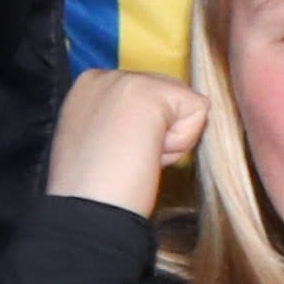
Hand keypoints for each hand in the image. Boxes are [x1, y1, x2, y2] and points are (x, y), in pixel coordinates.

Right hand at [46, 66, 207, 211]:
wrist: (85, 207)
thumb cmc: (89, 189)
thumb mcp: (94, 141)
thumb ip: (117, 121)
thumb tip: (152, 123)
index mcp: (87, 87)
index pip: (143, 97)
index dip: (140, 132)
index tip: (115, 155)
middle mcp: (105, 76)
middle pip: (167, 96)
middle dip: (156, 132)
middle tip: (126, 161)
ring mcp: (129, 79)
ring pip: (182, 106)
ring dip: (168, 140)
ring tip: (134, 159)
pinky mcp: (154, 91)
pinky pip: (198, 113)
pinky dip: (181, 143)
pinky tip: (148, 155)